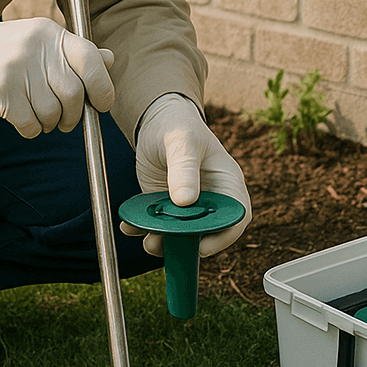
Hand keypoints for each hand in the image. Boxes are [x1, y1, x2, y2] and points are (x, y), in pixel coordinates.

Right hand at [0, 18, 113, 137]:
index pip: (90, 59)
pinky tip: (21, 118)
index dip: (103, 87)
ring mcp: (17, 69)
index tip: (100, 103)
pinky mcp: (0, 91)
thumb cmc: (8, 51)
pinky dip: (30, 129)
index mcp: (52, 33)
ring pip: (52, 112)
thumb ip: (75, 52)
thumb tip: (110, 59)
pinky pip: (30, 124)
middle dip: (73, 115)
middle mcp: (36, 48)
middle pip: (73, 93)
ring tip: (38, 116)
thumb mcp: (42, 41)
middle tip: (64, 120)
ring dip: (49, 123)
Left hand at [121, 94, 251, 257]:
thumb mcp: (181, 141)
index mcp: (227, 181)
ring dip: (164, 242)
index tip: (201, 244)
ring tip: (148, 241)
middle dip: (187, 243)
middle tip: (165, 243)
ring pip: (182, 235)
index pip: (237, 216)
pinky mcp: (167, 207)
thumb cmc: (177, 124)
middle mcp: (211, 198)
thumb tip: (186, 201)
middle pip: (209, 232)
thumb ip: (184, 168)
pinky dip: (144, 230)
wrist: (155, 121)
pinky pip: (159, 226)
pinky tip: (130, 226)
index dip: (224, 234)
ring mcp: (188, 206)